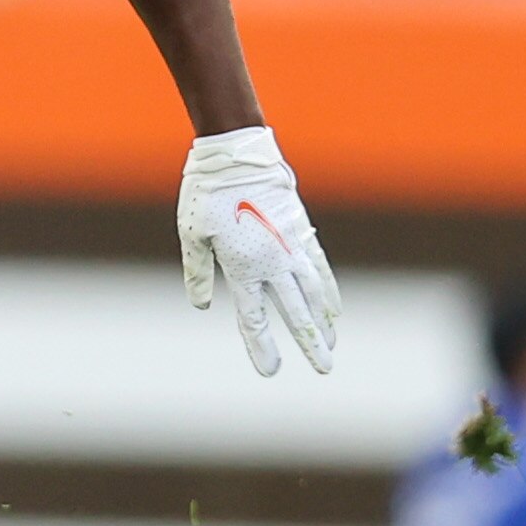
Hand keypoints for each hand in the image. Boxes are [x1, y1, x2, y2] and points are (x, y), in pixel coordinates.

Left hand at [178, 126, 339, 376]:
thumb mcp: (191, 233)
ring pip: (313, 292)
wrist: (237, 153)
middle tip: (325, 368)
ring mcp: (290, 246)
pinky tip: (334, 306)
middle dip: (309, 343)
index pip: (253, 318)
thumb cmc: (207, 193)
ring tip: (333, 342)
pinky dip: (328, 288)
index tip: (271, 371)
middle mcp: (271, 262)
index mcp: (241, 268)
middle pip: (295, 312)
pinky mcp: (300, 230)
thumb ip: (197, 271)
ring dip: (323, 320)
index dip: (262, 346)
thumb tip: (202, 306)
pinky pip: (319, 266)